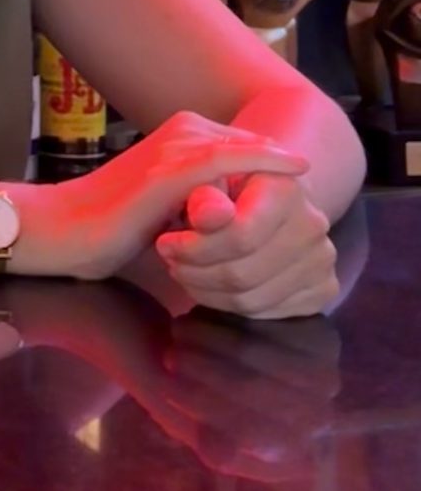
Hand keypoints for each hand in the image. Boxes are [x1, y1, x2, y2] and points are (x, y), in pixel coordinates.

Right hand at [24, 110, 308, 282]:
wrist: (66, 230)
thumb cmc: (112, 226)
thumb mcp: (172, 208)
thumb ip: (206, 200)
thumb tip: (244, 213)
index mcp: (182, 135)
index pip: (247, 148)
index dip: (274, 173)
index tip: (298, 204)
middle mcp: (181, 130)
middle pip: (252, 146)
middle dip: (280, 172)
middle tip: (310, 202)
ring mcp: (173, 147)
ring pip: (244, 153)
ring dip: (276, 174)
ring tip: (307, 191)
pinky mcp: (168, 170)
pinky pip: (226, 161)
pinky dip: (262, 163)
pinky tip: (293, 172)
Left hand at [152, 173, 338, 319]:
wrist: (270, 196)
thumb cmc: (227, 184)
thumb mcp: (206, 178)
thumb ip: (203, 194)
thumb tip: (207, 214)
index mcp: (286, 188)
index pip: (240, 236)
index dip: (195, 247)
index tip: (166, 243)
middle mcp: (314, 225)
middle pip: (243, 273)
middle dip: (195, 272)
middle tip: (171, 262)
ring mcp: (323, 260)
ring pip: (251, 298)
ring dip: (206, 291)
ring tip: (185, 272)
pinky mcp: (324, 288)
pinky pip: (268, 312)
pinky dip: (230, 304)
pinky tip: (212, 285)